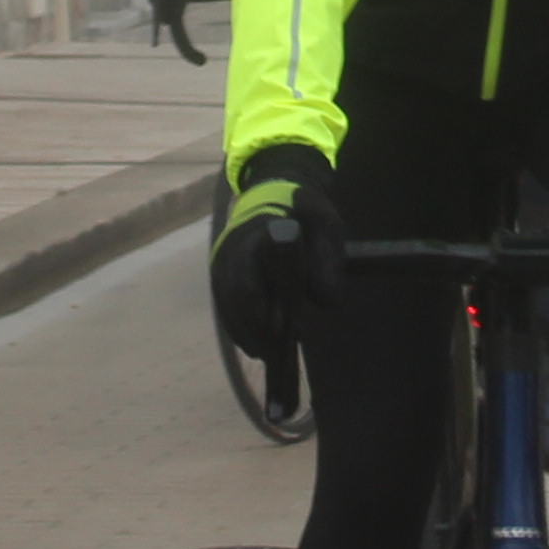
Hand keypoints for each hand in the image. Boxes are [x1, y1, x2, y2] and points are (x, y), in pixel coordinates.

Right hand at [210, 146, 345, 368]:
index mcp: (254, 237)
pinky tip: (259, 346)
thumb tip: (326, 302)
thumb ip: (328, 258)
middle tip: (278, 351)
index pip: (247, 279)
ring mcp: (221, 267)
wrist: (274, 194)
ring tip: (271, 354)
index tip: (277, 329)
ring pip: (228, 310)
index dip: (258, 308)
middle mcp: (230, 254)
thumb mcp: (326, 225)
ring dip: (249, 335)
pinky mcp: (220, 280)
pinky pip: (226, 311)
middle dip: (256, 330)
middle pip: (235, 302)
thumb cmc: (303, 212)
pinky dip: (242, 331)